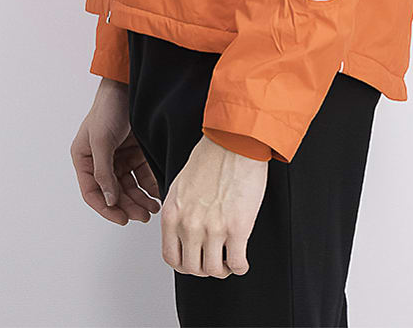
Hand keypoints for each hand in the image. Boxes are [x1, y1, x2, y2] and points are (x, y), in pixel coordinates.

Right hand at [70, 77, 160, 225]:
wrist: (129, 84)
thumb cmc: (108, 107)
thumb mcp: (101, 140)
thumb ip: (104, 172)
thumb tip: (109, 200)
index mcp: (85, 159)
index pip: (92, 192)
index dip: (106, 208)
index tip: (122, 219)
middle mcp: (100, 160)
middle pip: (113, 192)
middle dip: (128, 205)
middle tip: (143, 216)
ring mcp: (119, 156)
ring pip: (128, 186)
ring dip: (140, 198)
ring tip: (153, 208)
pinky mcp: (135, 151)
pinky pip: (142, 174)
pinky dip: (149, 184)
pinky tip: (157, 192)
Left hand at [160, 134, 268, 276]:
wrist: (235, 141)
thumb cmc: (211, 156)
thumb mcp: (181, 185)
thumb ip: (179, 211)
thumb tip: (183, 230)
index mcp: (172, 214)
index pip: (171, 257)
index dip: (184, 264)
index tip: (193, 261)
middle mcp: (189, 225)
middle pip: (192, 268)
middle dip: (203, 268)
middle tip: (213, 261)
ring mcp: (213, 229)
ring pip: (213, 270)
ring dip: (222, 270)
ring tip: (228, 261)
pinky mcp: (238, 228)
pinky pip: (237, 263)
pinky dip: (240, 267)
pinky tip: (242, 261)